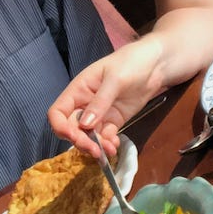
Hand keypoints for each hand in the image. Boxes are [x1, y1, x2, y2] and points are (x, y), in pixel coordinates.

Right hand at [48, 41, 165, 158]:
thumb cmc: (131, 63)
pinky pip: (105, 136)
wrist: (155, 64)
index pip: (58, 112)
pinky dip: (108, 144)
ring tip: (110, 149)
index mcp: (78, 90)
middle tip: (96, 150)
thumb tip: (85, 125)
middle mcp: (84, 104)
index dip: (61, 126)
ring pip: (88, 136)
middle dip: (81, 141)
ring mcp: (99, 114)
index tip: (73, 136)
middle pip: (72, 128)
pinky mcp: (113, 121)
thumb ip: (100, 102)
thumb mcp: (115, 79)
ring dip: (96, 146)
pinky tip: (115, 145)